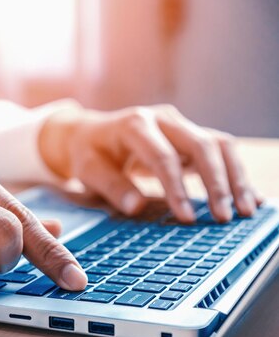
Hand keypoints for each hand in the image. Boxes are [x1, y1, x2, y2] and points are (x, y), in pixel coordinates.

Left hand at [39, 104, 261, 222]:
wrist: (91, 133)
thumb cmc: (90, 153)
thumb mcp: (88, 170)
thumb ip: (111, 186)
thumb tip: (137, 206)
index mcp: (134, 125)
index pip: (163, 156)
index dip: (177, 187)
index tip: (187, 217)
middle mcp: (162, 119)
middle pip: (201, 145)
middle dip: (216, 182)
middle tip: (223, 218)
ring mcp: (180, 124)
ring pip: (219, 144)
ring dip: (235, 177)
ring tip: (245, 211)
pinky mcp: (190, 135)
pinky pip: (221, 150)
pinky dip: (236, 173)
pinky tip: (249, 197)